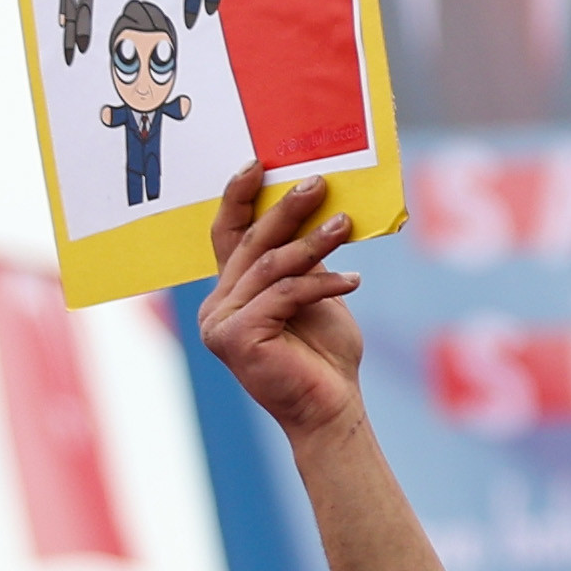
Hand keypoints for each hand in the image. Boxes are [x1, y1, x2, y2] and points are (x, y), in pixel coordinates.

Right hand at [199, 172, 366, 437]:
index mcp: (230, 292)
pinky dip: (321, 283)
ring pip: (270, 266)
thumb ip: (303, 260)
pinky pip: (284, 294)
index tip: (259, 163)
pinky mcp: (236, 337)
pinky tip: (353, 279)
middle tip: (318, 182)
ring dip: (312, 242)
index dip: (239, 197)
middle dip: (287, 209)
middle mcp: (216, 306)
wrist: (331, 408)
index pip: (228, 235)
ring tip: (345, 224)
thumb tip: (318, 206)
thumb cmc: (325, 354)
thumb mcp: (315, 293)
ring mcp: (220, 323)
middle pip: (251, 243)